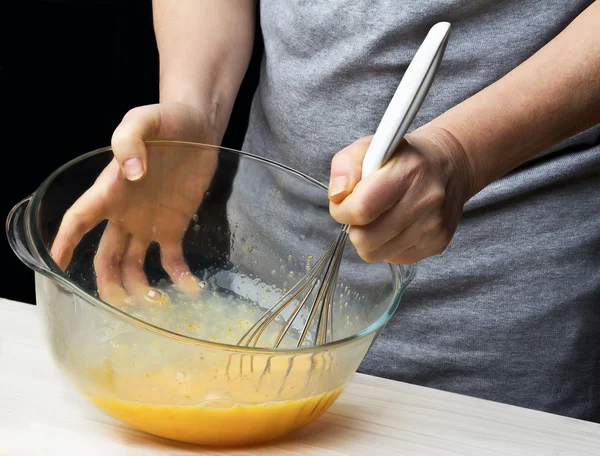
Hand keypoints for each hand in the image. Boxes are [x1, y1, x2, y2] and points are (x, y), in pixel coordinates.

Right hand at [50, 102, 219, 306]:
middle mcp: (124, 214)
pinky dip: (179, 277)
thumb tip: (130, 173)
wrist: (198, 128)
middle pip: (106, 256)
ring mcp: (148, 222)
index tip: (55, 267)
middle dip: (108, 282)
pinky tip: (191, 288)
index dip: (64, 243)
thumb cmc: (166, 121)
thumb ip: (130, 142)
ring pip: (134, 265)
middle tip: (119, 305)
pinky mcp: (173, 226)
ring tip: (156, 304)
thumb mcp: (143, 120)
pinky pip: (172, 259)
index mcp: (110, 191)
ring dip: (140, 287)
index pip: (78, 221)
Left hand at [328, 126, 473, 264]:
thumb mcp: (369, 147)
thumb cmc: (402, 158)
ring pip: (376, 254)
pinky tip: (396, 225)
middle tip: (362, 211)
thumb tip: (337, 195)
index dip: (342, 210)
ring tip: (380, 217)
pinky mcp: (437, 244)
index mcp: (408, 172)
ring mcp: (434, 226)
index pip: (361, 209)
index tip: (344, 202)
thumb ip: (344, 167)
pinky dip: (387, 245)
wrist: (448, 166)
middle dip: (354, 227)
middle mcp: (426, 200)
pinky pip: (392, 258)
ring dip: (370, 238)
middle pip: (365, 239)